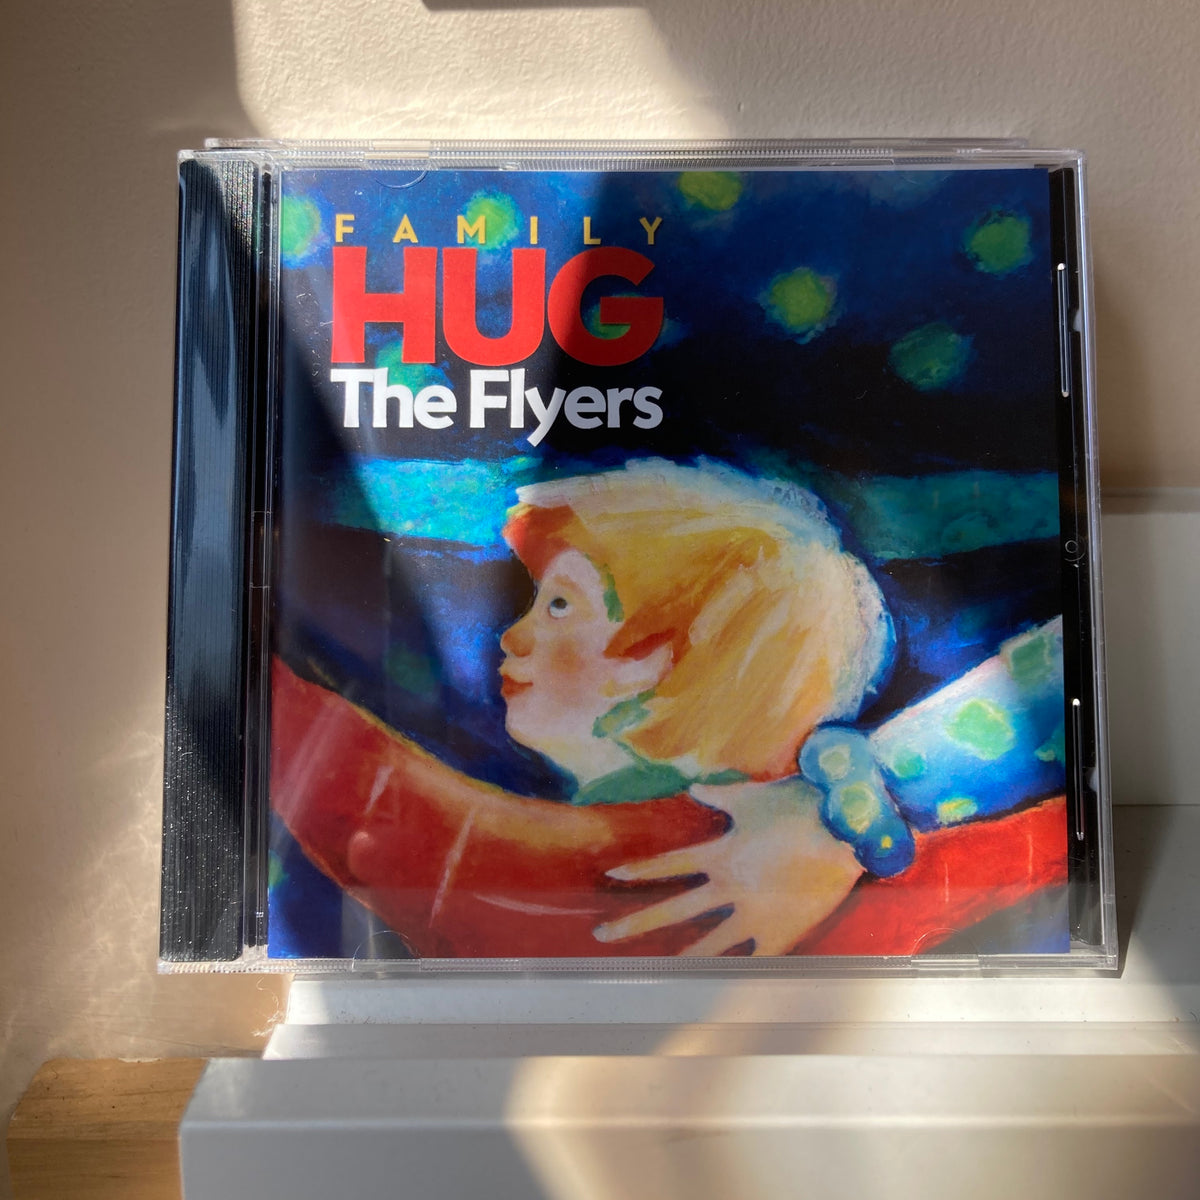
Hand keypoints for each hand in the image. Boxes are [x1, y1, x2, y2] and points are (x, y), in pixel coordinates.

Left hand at [592, 778, 863, 955]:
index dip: (640, 870)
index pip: (668, 864)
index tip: (612, 874)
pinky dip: (743, 977)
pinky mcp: (782, 932)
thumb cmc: (796, 804)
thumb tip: (693, 787)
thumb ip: (718, 797)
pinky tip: (725, 996)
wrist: (843, 827)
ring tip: (659, 974)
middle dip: (634, 923)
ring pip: (709, 946)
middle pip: (672, 910)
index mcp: (720, 855)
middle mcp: (729, 888)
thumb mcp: (750, 798)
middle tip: (601, 935)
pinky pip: (757, 962)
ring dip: (683, 960)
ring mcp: (754, 914)